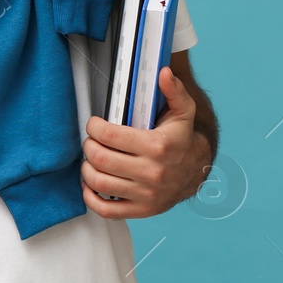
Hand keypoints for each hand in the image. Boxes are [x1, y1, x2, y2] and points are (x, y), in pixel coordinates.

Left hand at [80, 65, 207, 216]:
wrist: (196, 172)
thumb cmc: (181, 139)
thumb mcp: (182, 112)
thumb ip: (174, 91)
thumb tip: (164, 72)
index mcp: (158, 146)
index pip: (110, 136)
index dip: (94, 127)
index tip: (94, 124)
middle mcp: (152, 172)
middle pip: (101, 159)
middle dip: (89, 146)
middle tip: (90, 141)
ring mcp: (146, 194)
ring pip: (100, 183)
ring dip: (86, 169)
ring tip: (91, 159)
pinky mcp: (141, 210)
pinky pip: (106, 210)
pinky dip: (90, 198)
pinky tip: (90, 184)